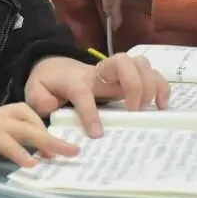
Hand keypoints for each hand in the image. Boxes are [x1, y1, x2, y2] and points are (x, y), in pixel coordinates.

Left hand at [25, 54, 170, 137]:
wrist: (56, 66)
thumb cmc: (49, 82)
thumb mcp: (35, 90)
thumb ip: (38, 98)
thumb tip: (52, 106)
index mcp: (74, 80)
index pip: (82, 92)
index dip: (90, 112)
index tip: (98, 134)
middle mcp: (98, 72)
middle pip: (122, 62)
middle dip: (132, 86)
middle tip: (133, 112)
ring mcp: (115, 71)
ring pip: (139, 63)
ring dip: (149, 84)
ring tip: (148, 109)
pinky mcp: (128, 75)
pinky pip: (151, 72)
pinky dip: (160, 86)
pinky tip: (161, 105)